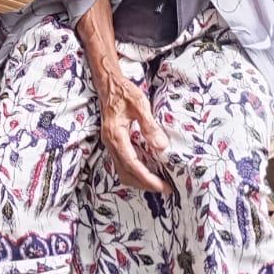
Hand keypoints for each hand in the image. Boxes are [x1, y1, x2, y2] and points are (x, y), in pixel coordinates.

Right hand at [96, 67, 169, 192]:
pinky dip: (135, 172)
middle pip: (126, 173)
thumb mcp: (140, 104)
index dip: (147, 178)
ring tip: (158, 183)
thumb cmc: (124, 92)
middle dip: (145, 184)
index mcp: (116, 135)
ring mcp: (110, 144)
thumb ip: (149, 126)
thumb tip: (161, 147)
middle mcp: (111, 143)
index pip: (132, 164)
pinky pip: (123, 164)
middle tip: (165, 189)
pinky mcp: (114, 143)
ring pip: (123, 171)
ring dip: (139, 180)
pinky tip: (148, 170)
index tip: (162, 186)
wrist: (108, 84)